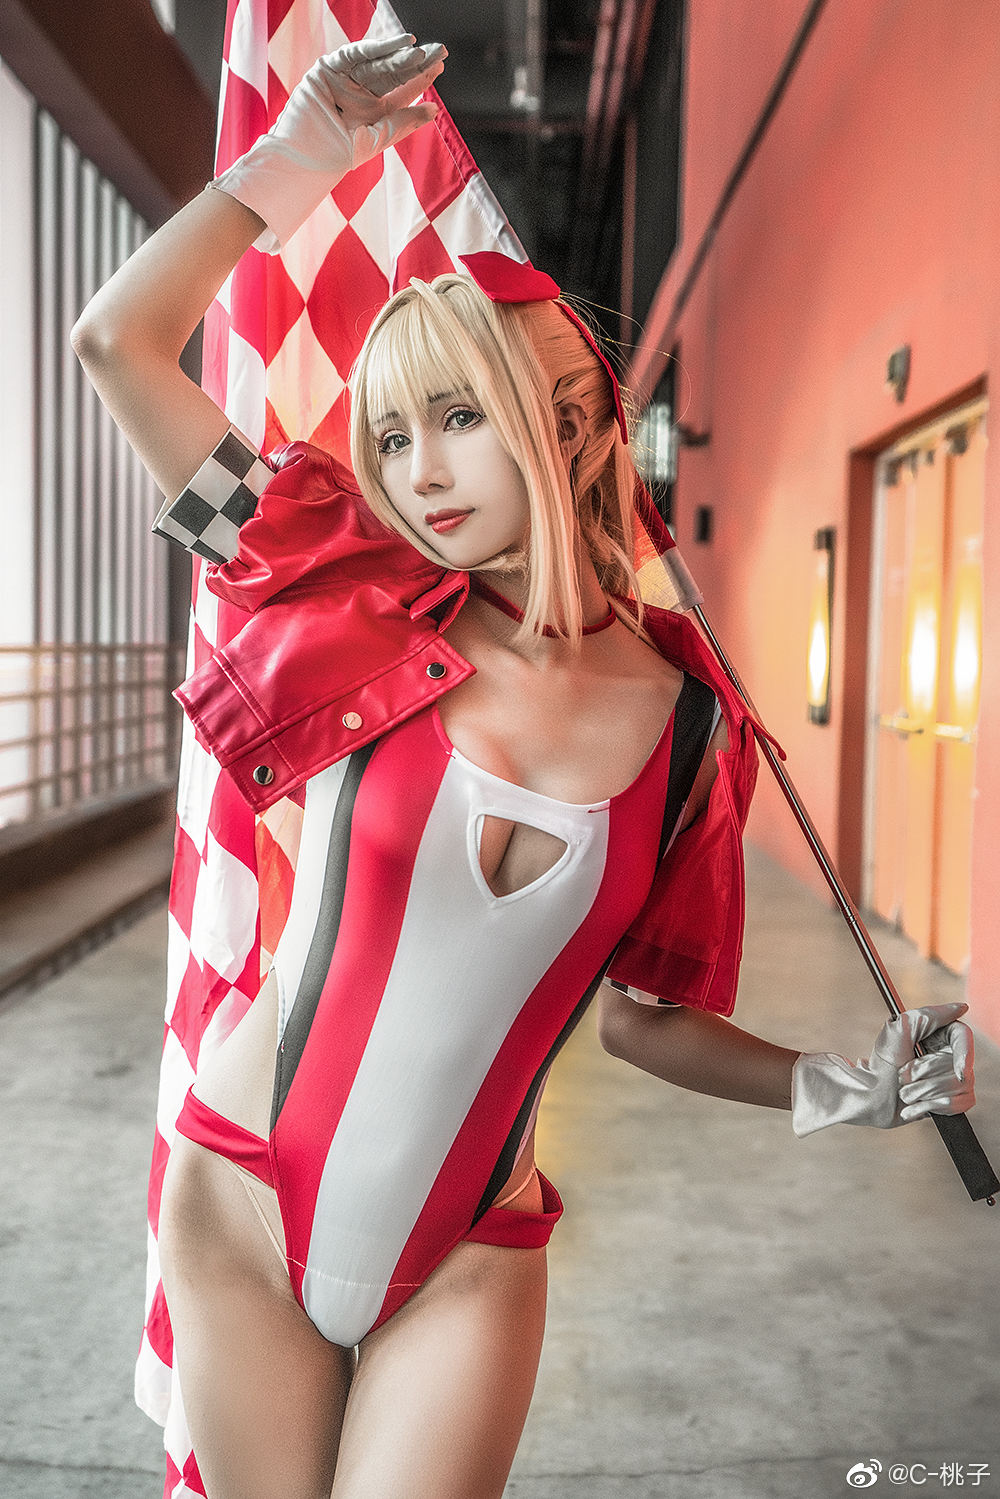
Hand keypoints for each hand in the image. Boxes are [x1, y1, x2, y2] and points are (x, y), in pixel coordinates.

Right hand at [213, 34, 445, 251]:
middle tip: (440, 51)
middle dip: (415, 63)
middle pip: (392, 74)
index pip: (400, 92)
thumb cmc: (334, 159)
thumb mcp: (375, 140)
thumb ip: (401, 124)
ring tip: (422, 51)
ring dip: (400, 56)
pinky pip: (357, 53)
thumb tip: (434, 110)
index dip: (420, 80)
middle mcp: (359, 94)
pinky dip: (378, 47)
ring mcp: (343, 79)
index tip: (440, 67)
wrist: (302, 160)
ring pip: (377, 63)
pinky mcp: (328, 69)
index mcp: (371, 113)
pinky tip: (401, 43)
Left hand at [791, 1002, 974, 1136]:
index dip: (964, 1055)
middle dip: (924, 1073)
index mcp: (939, 1035)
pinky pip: (955, 1106)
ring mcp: (950, 1079)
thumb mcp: (903, 1028)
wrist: (870, 1095)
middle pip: (959, 1066)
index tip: (958, 1071)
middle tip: (902, 1073)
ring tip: (904, 1090)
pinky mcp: (948, 1102)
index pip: (964, 1037)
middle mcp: (949, 1056)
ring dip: (922, 1091)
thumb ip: (932, 1015)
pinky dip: (927, 1106)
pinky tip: (911, 1105)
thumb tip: (962, 1007)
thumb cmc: (883, 1060)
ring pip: (957, 1087)